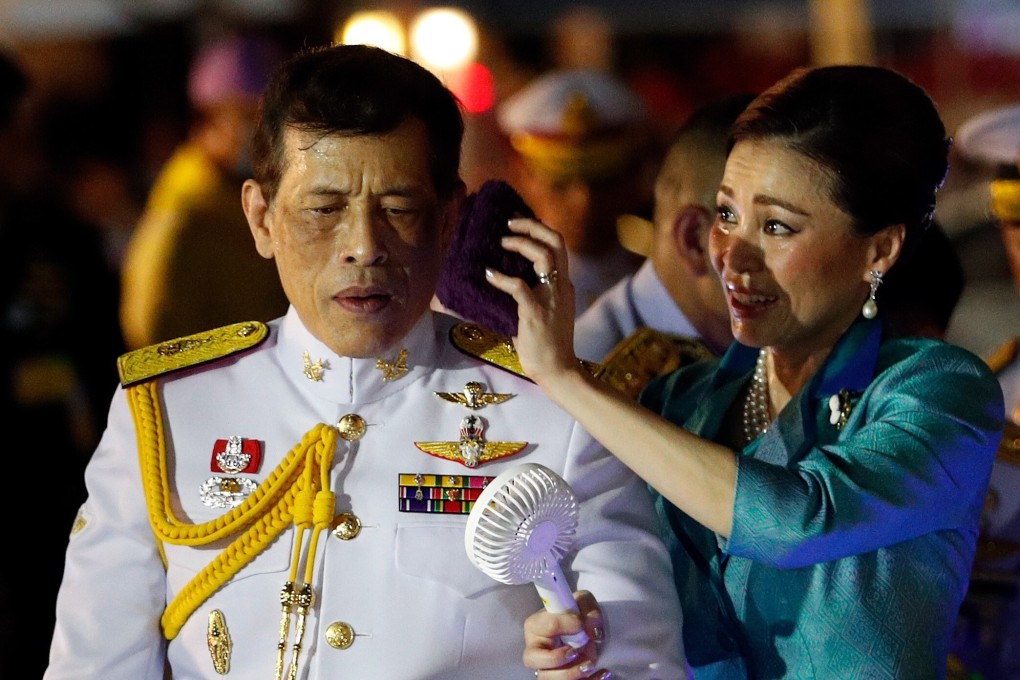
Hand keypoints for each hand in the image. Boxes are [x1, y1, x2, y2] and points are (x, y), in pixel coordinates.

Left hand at [484, 218, 581, 391]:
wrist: (558, 371)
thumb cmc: (546, 346)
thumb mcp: (544, 312)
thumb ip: (532, 294)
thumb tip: (503, 278)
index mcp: (564, 286)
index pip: (558, 247)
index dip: (540, 230)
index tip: (520, 225)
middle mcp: (562, 287)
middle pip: (556, 241)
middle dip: (532, 226)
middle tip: (510, 223)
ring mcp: (551, 298)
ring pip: (543, 255)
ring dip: (521, 243)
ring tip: (502, 241)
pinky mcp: (536, 312)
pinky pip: (519, 286)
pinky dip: (502, 278)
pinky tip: (489, 275)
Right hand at [522, 590, 609, 678]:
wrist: (586, 631)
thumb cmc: (577, 614)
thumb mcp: (583, 602)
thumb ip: (588, 608)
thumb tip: (593, 630)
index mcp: (536, 625)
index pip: (545, 625)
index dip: (564, 625)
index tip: (580, 624)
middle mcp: (536, 649)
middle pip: (532, 659)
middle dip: (556, 658)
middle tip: (576, 651)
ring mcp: (546, 668)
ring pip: (547, 678)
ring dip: (571, 673)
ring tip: (590, 664)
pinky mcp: (559, 678)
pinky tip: (602, 673)